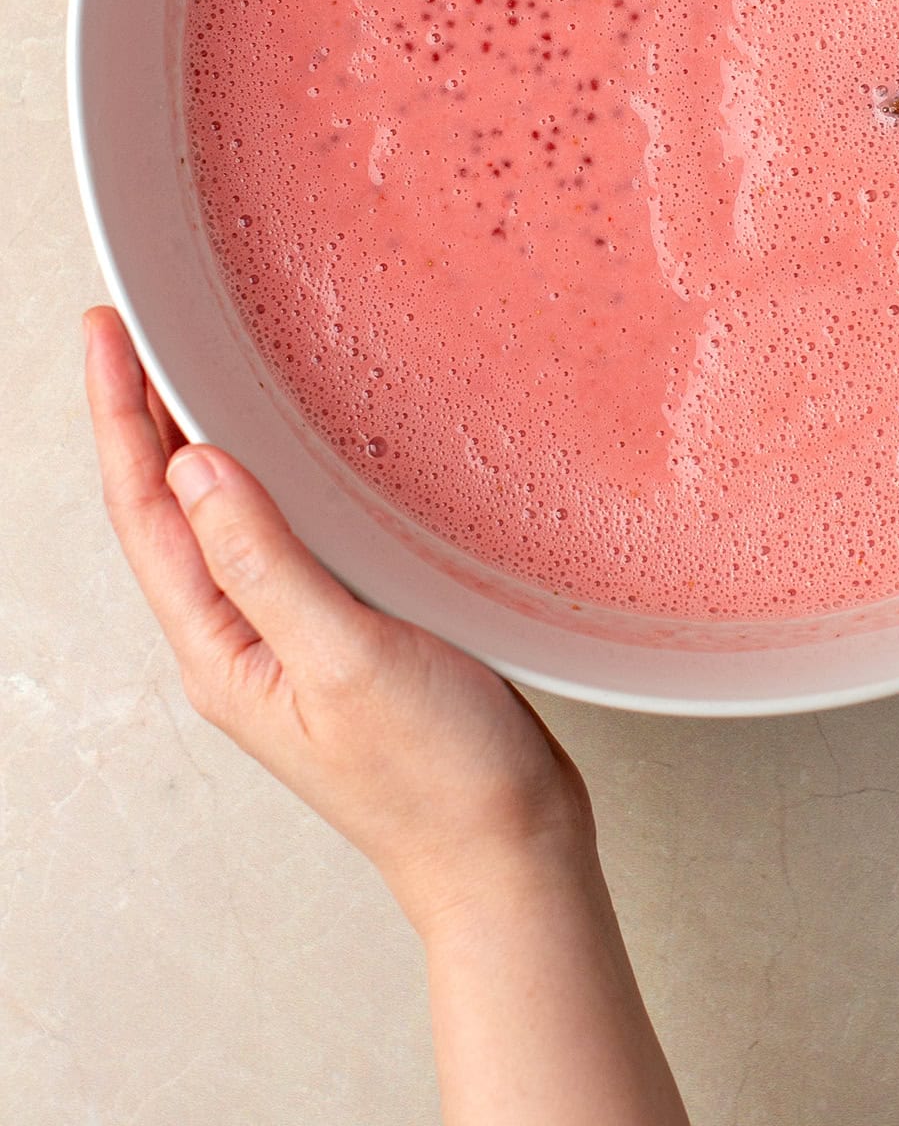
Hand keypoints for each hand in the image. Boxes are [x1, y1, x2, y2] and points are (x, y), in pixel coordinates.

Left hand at [86, 306, 690, 1123]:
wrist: (507, 851)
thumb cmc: (437, 776)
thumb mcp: (344, 658)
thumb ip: (266, 562)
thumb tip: (195, 466)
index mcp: (221, 653)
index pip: (146, 514)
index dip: (120, 417)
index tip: (104, 337)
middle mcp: (239, 645)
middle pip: (163, 514)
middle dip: (137, 419)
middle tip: (123, 334)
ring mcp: (286, 642)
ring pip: (217, 524)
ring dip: (189, 446)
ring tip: (177, 373)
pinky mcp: (340, 635)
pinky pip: (276, 540)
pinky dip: (262, 481)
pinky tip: (282, 457)